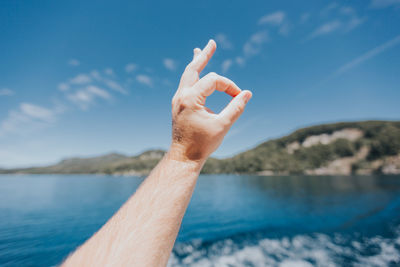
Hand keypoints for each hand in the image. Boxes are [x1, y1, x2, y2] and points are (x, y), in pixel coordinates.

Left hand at [169, 40, 251, 163]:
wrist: (183, 157)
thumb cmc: (202, 143)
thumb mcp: (222, 125)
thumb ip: (236, 108)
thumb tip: (247, 93)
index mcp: (191, 98)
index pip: (214, 81)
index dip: (229, 86)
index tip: (238, 97)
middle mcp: (181, 95)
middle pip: (193, 68)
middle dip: (204, 55)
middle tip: (212, 42)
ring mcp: (178, 100)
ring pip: (187, 75)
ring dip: (196, 63)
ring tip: (199, 51)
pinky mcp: (179, 105)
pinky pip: (185, 84)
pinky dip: (192, 75)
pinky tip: (195, 72)